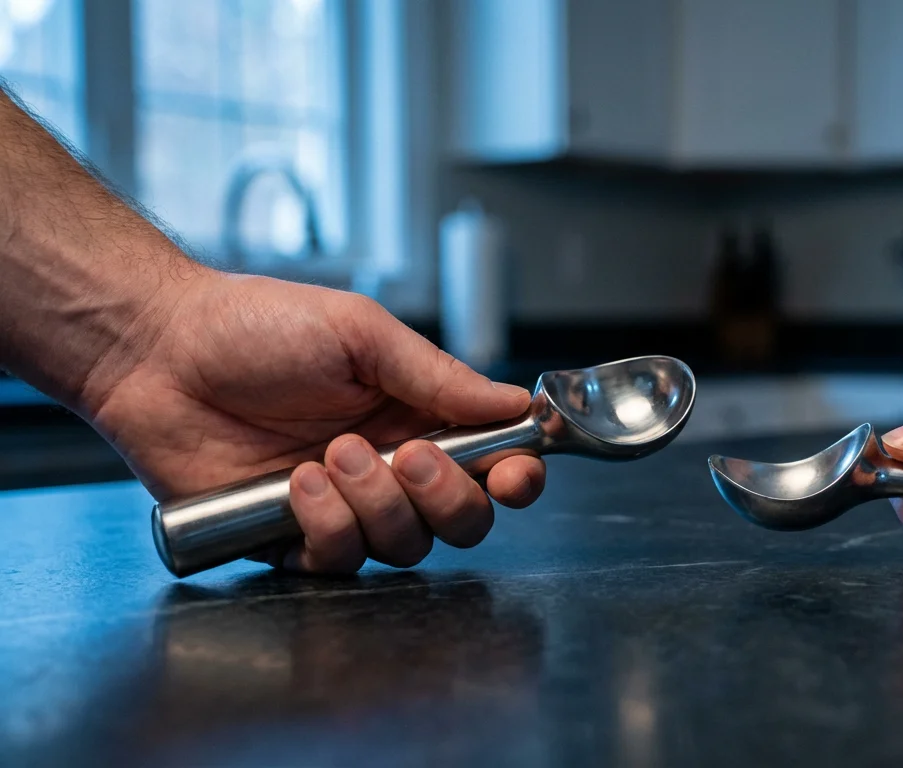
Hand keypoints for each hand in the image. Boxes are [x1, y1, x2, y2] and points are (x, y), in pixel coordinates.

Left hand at [83, 273, 544, 573]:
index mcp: (417, 416)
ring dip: (376, 505)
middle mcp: (389, 469)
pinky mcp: (289, 539)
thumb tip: (514, 403)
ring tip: (329, 456)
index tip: (515, 475)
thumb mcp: (361, 334)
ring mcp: (343, 508)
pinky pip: (337, 563)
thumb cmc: (257, 327)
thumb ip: (438, 377)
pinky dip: (326, 527)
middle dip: (447, 499)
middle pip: (462, 522)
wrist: (159, 352)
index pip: (492, 463)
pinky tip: (295, 484)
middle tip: (406, 455)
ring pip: (404, 547)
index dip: (515, 478)